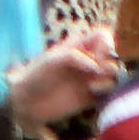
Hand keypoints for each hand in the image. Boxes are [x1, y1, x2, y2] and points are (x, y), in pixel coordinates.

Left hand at [8, 27, 122, 130]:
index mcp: (78, 46)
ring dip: (110, 79)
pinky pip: (107, 93)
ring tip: (94, 86)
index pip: (103, 36)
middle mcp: (87, 61)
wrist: (25, 102)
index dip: (107, 44)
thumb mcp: (52, 60)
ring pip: (113, 75)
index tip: (99, 56)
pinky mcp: (88, 98)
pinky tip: (94, 94)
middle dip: (111, 63)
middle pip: (112, 56)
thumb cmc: (35, 75)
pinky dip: (107, 92)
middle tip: (99, 72)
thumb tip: (98, 67)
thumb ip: (75, 57)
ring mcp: (88, 79)